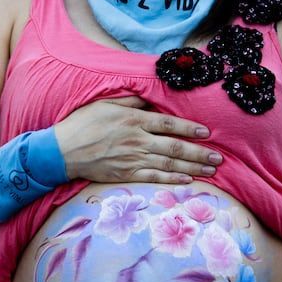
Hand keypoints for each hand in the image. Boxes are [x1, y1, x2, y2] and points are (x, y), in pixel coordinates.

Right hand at [54, 97, 221, 183]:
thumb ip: (131, 101)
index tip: (206, 132)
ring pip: (169, 164)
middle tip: (218, 157)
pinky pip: (154, 178)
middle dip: (199, 153)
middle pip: (174, 147)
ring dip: (192, 167)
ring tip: (210, 170)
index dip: (189, 128)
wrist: (62, 150)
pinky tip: (187, 180)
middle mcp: (137, 141)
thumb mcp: (106, 103)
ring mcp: (132, 160)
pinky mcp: (126, 174)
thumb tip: (151, 100)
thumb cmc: (83, 123)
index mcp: (133, 120)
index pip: (168, 124)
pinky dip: (172, 179)